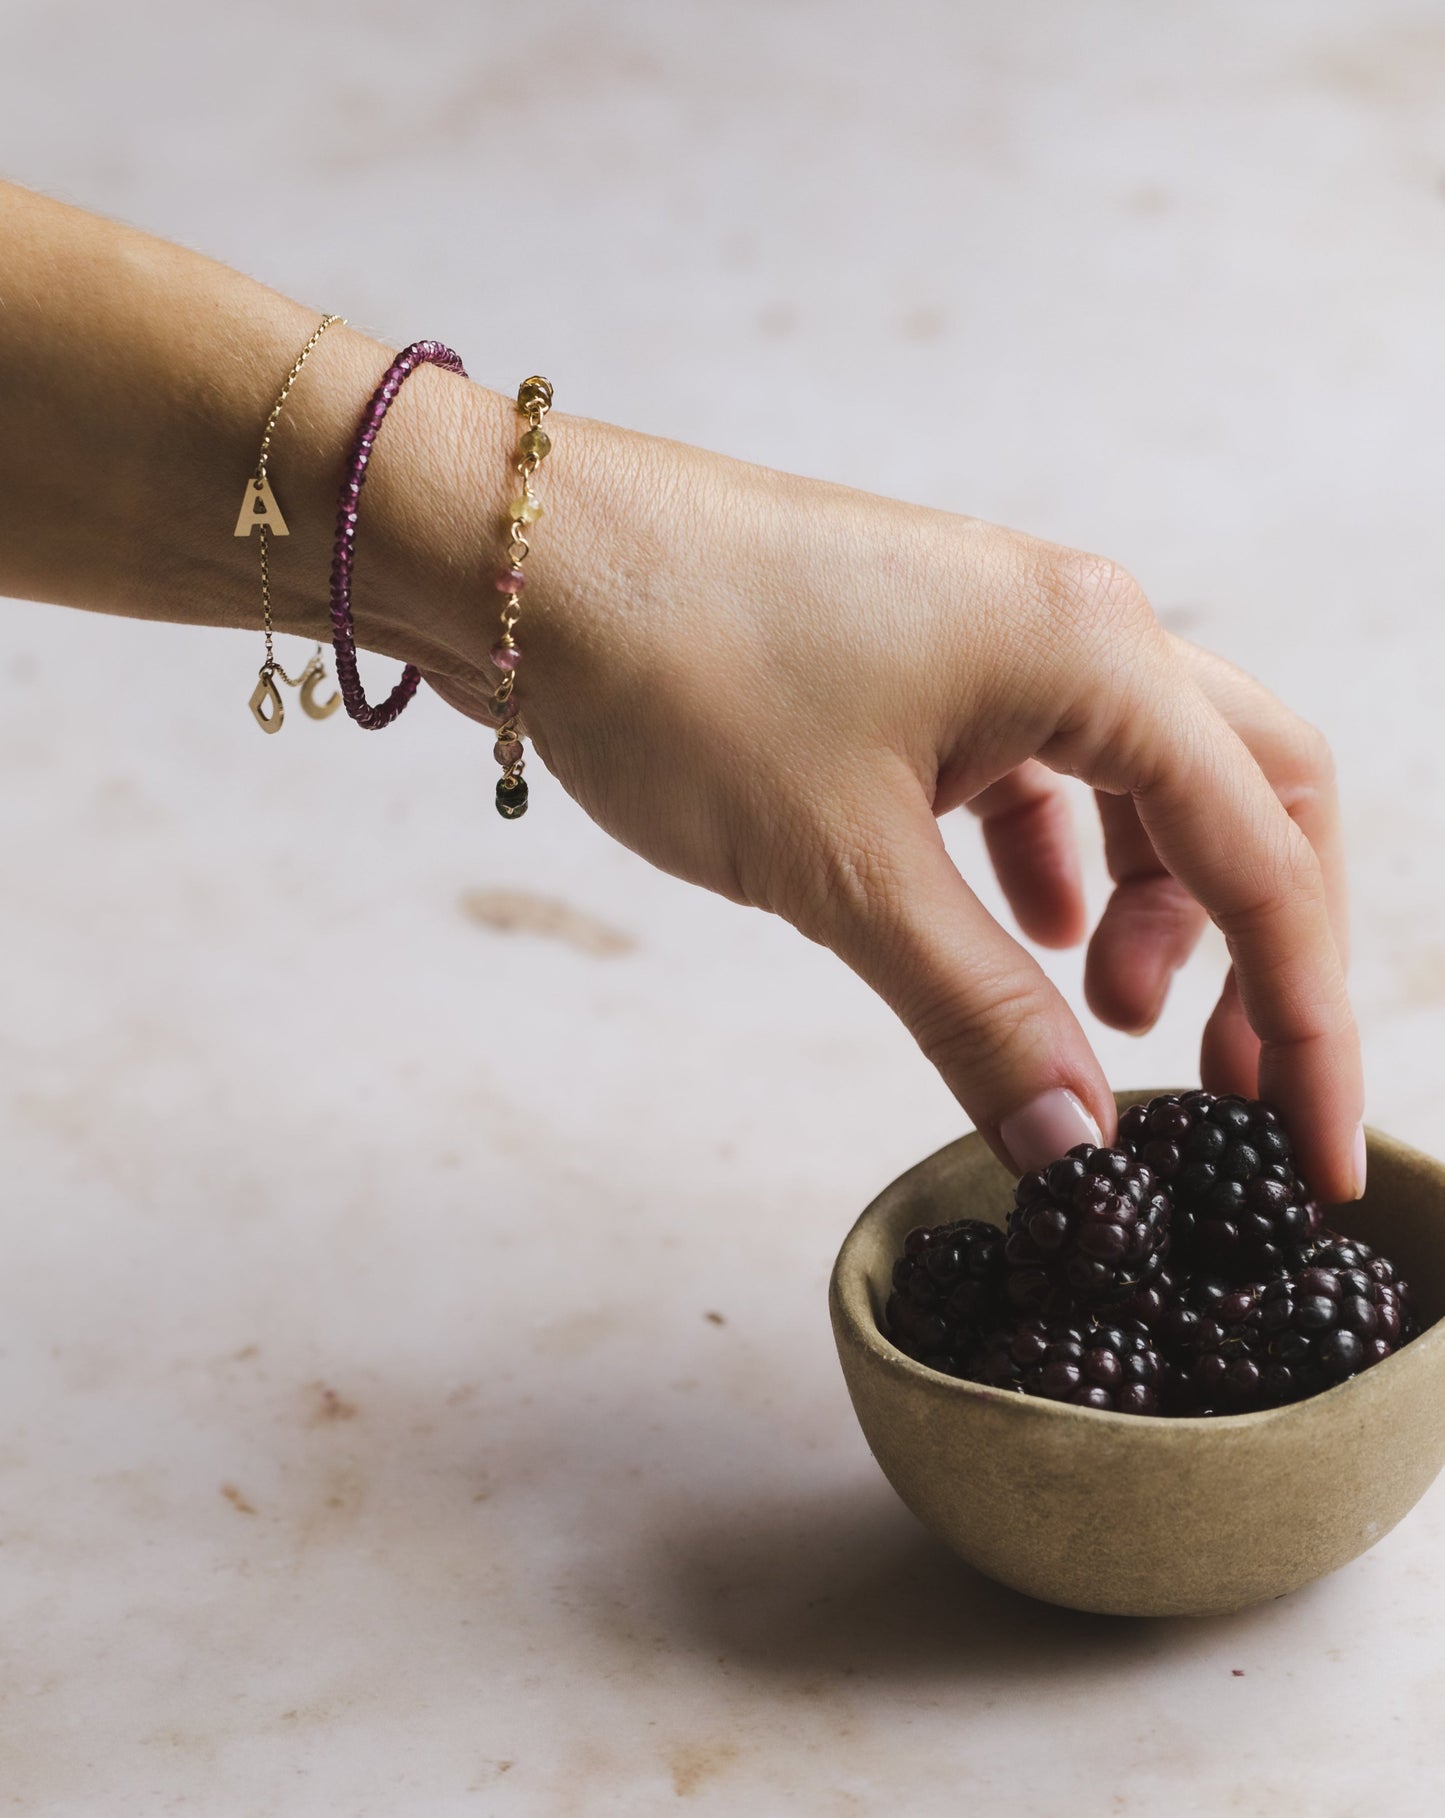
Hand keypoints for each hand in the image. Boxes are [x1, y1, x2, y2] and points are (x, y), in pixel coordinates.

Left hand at [422, 409, 1361, 1201]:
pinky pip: (1044, 768)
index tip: (1314, 1151)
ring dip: (1158, 902)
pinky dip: (1058, 860)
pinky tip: (1029, 928)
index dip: (1307, 1019)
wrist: (523, 556)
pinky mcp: (925, 661)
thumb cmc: (678, 671)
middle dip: (1262, 945)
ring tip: (1110, 1012)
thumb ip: (976, 1011)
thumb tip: (1077, 1144)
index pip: (1262, 857)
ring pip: (1145, 781)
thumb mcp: (842, 871)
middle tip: (1228, 1079)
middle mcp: (1073, 625)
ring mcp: (997, 634)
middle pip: (1246, 795)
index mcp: (1094, 652)